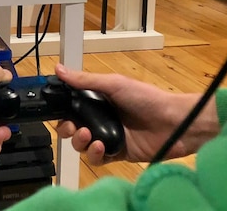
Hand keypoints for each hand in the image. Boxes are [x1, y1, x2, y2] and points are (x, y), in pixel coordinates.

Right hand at [54, 64, 218, 164]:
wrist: (172, 123)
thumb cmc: (145, 98)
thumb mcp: (114, 84)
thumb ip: (84, 80)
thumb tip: (57, 68)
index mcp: (98, 100)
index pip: (71, 107)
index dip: (61, 110)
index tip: (55, 111)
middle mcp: (100, 119)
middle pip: (72, 128)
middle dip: (67, 129)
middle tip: (72, 127)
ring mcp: (108, 137)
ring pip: (82, 145)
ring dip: (79, 142)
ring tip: (88, 135)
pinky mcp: (116, 154)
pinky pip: (97, 159)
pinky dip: (95, 154)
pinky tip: (101, 147)